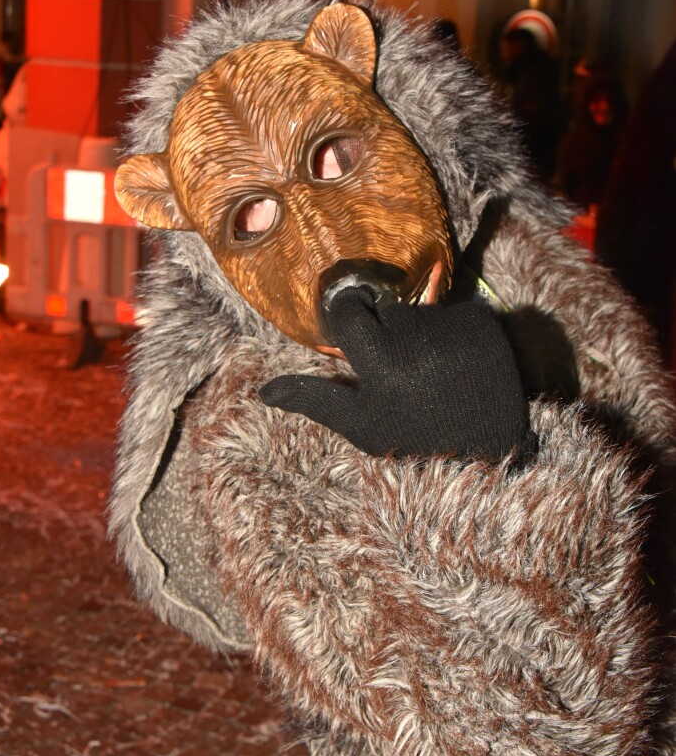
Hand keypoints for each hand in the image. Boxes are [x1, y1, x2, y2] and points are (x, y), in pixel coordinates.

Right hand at [260, 287, 532, 460]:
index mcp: (382, 365)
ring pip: (419, 312)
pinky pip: (451, 312)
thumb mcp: (362, 426)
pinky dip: (451, 332)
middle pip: (384, 311)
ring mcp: (452, 326)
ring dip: (421, 333)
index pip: (347, 311)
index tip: (359, 332)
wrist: (491, 444)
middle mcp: (416, 338)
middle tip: (404, 367)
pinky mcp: (481, 320)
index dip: (350, 317)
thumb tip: (263, 391)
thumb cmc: (416, 439)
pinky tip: (458, 363)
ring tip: (433, 371)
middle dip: (388, 331)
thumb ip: (315, 400)